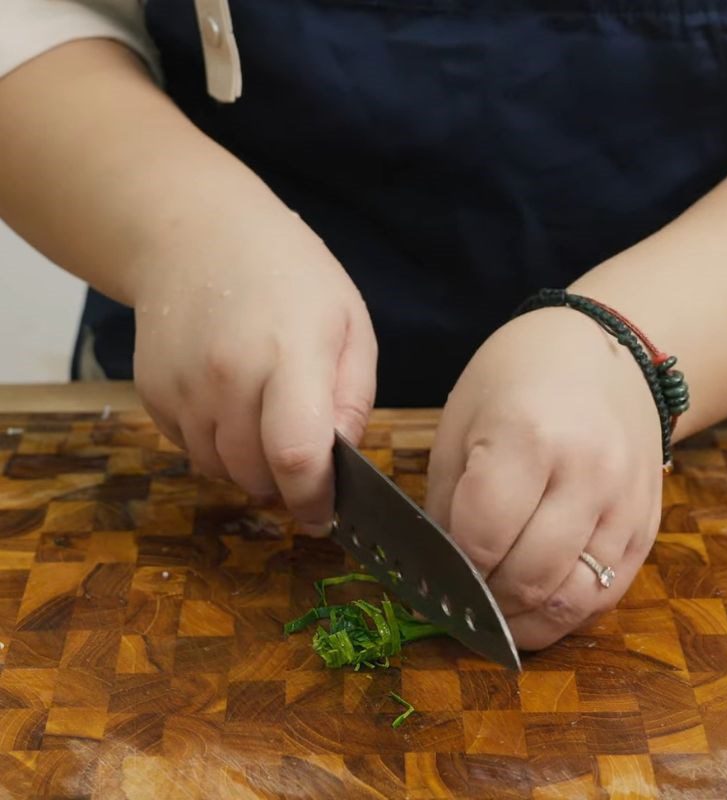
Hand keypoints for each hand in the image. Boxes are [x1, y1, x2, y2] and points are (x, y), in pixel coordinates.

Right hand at [132, 196, 376, 531]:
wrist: (195, 234)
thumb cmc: (290, 275)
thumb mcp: (348, 322)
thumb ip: (353, 396)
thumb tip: (343, 459)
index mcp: (289, 354)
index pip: (297, 454)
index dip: (314, 499)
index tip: (326, 515)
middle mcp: (227, 376)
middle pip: (256, 475)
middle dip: (285, 485)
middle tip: (302, 460)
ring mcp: (183, 387)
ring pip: (220, 471)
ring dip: (250, 469)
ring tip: (267, 423)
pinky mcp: (153, 393)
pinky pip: (190, 450)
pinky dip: (217, 447)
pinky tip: (232, 405)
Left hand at [426, 308, 662, 648]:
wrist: (607, 352)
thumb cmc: (518, 378)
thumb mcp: (461, 423)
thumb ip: (448, 502)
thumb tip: (442, 571)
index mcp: (529, 438)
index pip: (482, 536)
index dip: (452, 568)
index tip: (434, 574)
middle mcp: (588, 475)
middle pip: (528, 578)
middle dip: (484, 601)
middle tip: (458, 599)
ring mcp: (627, 504)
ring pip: (572, 601)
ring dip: (525, 621)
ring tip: (494, 613)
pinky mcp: (648, 527)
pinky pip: (607, 595)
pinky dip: (565, 612)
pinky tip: (535, 603)